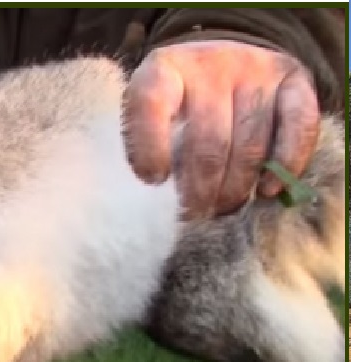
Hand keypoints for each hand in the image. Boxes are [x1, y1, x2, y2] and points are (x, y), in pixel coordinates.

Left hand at [123, 40, 320, 218]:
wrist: (219, 63)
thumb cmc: (176, 104)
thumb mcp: (148, 115)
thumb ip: (146, 147)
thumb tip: (159, 192)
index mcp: (162, 69)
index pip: (151, 104)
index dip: (150, 147)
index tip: (153, 180)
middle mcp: (209, 63)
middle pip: (209, 139)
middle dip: (199, 188)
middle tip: (193, 214)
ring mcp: (255, 69)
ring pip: (250, 144)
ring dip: (236, 188)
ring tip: (222, 208)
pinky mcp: (293, 78)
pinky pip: (299, 126)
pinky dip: (285, 165)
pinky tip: (268, 190)